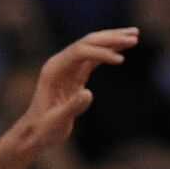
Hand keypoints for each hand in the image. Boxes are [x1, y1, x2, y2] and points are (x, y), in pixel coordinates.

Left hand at [16, 28, 139, 149]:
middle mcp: (60, 63)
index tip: (121, 62)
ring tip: (135, 35)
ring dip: (112, 40)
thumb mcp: (57, 121)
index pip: (80, 52)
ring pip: (92, 47)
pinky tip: (122, 50)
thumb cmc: (43, 129)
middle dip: (111, 38)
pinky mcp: (75, 76)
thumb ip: (73, 107)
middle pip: (88, 43)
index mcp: (54, 70)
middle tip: (135, 36)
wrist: (34, 133)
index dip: (101, 53)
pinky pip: (93, 59)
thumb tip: (89, 93)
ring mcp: (68, 68)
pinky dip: (108, 53)